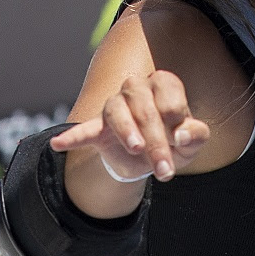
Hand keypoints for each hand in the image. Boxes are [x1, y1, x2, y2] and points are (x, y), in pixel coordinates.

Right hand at [54, 68, 209, 183]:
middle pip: (145, 110)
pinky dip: (71, 137)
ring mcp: (115, 105)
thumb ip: (196, 136)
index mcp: (163, 84)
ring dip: (127, 132)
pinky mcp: (99, 127)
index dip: (177, 123)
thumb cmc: (174, 141)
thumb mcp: (192, 142)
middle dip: (157, 143)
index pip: (169, 99)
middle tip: (165, 171)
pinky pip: (84, 129)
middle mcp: (136, 88)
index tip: (182, 145)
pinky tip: (57, 144)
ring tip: (136, 148)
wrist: (149, 158)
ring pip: (116, 111)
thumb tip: (182, 136)